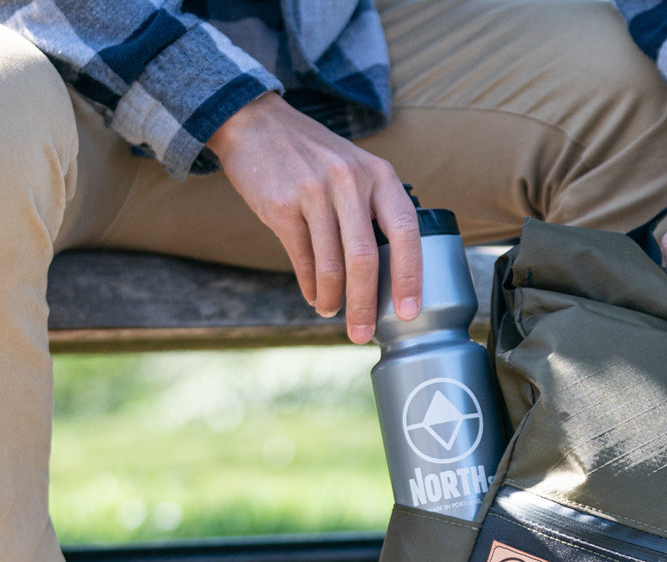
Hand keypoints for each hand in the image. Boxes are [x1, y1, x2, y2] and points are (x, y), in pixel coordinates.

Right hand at [207, 93, 421, 342]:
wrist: (256, 123)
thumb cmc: (314, 158)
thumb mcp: (355, 169)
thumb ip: (374, 210)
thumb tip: (388, 275)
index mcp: (379, 175)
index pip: (406, 232)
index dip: (410, 276)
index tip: (410, 311)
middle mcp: (350, 180)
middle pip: (365, 258)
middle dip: (365, 304)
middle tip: (363, 334)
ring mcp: (314, 191)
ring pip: (331, 265)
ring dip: (332, 299)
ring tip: (331, 312)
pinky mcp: (282, 205)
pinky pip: (303, 260)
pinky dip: (310, 287)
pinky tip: (314, 297)